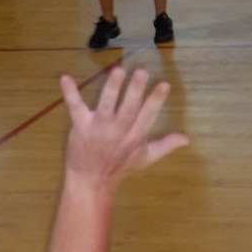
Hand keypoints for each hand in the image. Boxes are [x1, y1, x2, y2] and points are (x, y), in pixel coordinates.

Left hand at [59, 67, 189, 190]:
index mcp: (136, 134)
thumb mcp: (145, 157)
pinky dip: (70, 92)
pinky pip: (75, 107)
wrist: (91, 181)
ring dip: (112, 88)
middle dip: (135, 89)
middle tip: (141, 71)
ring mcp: (99, 127)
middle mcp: (119, 129)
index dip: (156, 99)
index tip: (164, 83)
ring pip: (106, 105)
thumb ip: (165, 145)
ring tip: (117, 71)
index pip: (148, 113)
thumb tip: (186, 138)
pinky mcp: (81, 126)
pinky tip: (65, 77)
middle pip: (129, 107)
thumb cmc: (119, 166)